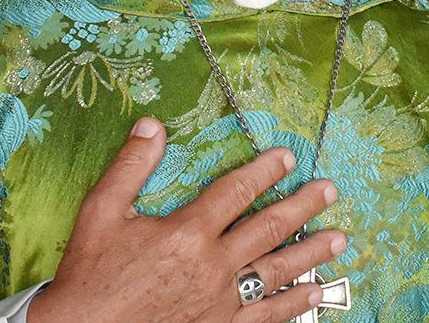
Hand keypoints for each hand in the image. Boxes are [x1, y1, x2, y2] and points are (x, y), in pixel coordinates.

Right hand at [26, 117, 345, 322]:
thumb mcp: (100, 213)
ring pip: (279, 272)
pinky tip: (315, 293)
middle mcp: (213, 266)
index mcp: (187, 232)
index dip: (265, 171)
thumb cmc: (90, 277)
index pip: (237, 191)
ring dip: (312, 253)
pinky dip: (296, 303)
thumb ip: (130, 167)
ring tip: (339, 238)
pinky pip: (269, 316)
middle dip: (304, 207)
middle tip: (329, 191)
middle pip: (270, 228)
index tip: (287, 159)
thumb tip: (152, 125)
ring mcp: (222, 303)